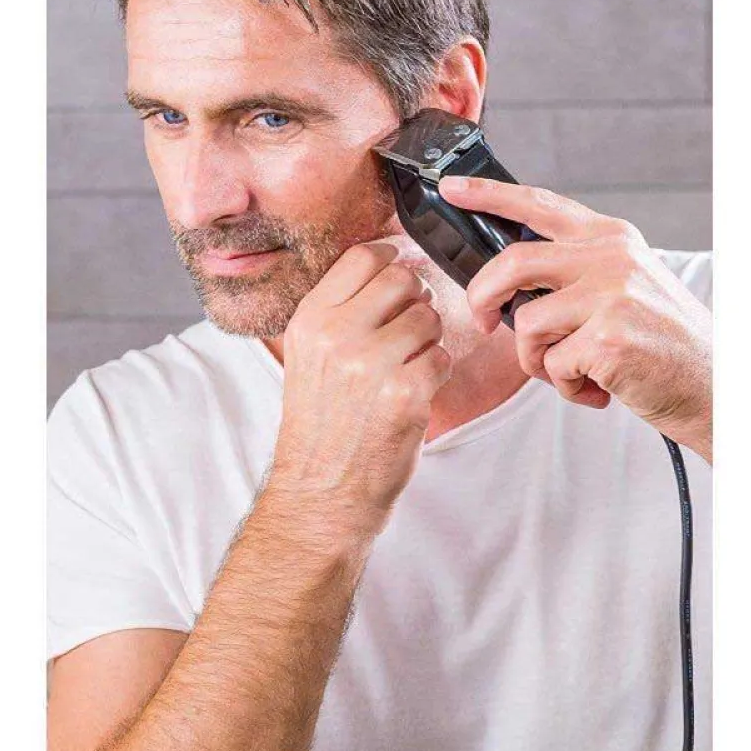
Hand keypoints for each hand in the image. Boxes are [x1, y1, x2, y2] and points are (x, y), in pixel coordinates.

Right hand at [270, 241, 452, 537]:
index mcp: (310, 320)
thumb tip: (390, 264)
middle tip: (408, 328)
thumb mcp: (308, 357)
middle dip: (415, 300)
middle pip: (403, 279)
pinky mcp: (406, 394)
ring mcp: (372, 363)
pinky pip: (442, 357)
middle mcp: (337, 335)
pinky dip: (436, 373)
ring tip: (406, 366)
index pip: (363, 256)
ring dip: (428, 339)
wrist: (321, 494)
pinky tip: (414, 393)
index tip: (399, 273)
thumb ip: (340, 310)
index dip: (392, 258)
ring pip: (429, 317)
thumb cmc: (321, 426)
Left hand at [438, 176, 711, 461]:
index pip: (538, 204)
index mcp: (610, 237)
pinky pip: (551, 365)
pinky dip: (565, 387)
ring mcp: (611, 295)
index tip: (451, 188)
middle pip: (512, 263)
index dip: (488, 194)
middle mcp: (610, 257)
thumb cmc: (662, 341)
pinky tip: (597, 387)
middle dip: (483, 298)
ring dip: (537, 361)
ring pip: (527, 325)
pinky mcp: (608, 338)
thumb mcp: (626, 284)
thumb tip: (509, 288)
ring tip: (572, 371)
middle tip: (484, 322)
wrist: (716, 385)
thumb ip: (575, 271)